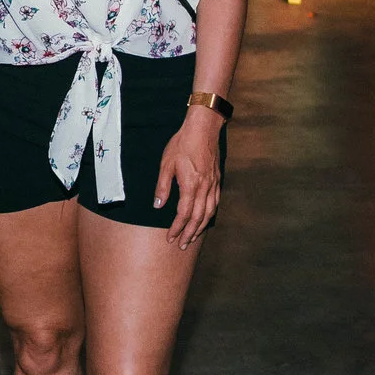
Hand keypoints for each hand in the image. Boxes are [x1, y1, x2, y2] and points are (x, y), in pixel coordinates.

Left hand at [153, 109, 224, 249]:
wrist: (203, 129)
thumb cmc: (182, 144)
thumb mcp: (166, 164)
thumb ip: (163, 187)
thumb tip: (158, 206)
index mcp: (190, 185)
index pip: (183, 214)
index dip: (177, 228)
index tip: (171, 238)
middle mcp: (204, 188)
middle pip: (198, 218)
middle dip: (189, 234)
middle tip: (182, 245)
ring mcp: (213, 185)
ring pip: (209, 213)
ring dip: (200, 227)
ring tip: (193, 237)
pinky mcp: (217, 180)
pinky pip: (215, 203)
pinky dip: (209, 215)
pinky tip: (205, 219)